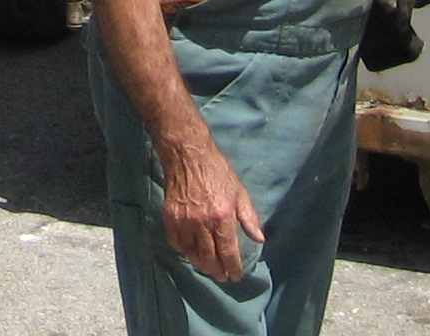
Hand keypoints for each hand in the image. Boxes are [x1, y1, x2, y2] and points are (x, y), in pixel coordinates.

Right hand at [156, 129, 263, 280]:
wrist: (187, 154)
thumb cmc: (217, 171)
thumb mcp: (239, 192)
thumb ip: (249, 218)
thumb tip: (260, 239)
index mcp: (222, 217)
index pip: (228, 252)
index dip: (233, 268)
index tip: (236, 276)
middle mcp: (203, 223)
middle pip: (210, 258)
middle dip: (218, 271)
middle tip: (222, 276)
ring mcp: (184, 222)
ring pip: (192, 254)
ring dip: (202, 264)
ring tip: (209, 268)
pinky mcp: (170, 218)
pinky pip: (176, 243)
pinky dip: (184, 251)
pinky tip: (191, 252)